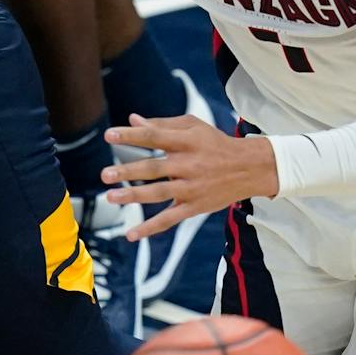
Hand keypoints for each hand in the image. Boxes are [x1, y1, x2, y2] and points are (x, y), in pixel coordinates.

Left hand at [102, 113, 278, 239]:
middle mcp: (188, 164)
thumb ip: (162, 124)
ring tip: (111, 197)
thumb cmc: (215, 143)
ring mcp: (191, 188)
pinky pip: (170, 219)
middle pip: (154, 168)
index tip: (109, 135)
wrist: (250, 168)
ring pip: (159, 193)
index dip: (131, 136)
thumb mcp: (193, 127)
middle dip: (128, 171)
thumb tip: (132, 120)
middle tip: (105, 174)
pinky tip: (132, 234)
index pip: (154, 137)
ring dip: (134, 197)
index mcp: (186, 141)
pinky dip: (151, 228)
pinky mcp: (195, 207)